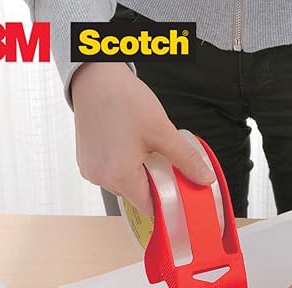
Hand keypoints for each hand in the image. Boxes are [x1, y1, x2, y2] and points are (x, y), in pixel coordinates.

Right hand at [70, 62, 214, 214]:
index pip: (150, 207)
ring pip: (124, 185)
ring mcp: (90, 170)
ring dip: (138, 174)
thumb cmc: (123, 100)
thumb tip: (205, 178)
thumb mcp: (162, 131)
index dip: (167, 201)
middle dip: (154, 183)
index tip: (179, 190)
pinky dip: (123, 166)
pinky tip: (129, 146)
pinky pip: (111, 173)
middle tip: (163, 161)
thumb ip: (186, 159)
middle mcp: (101, 178)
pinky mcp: (86, 162)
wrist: (94, 76)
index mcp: (119, 176)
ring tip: (144, 150)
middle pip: (137, 196)